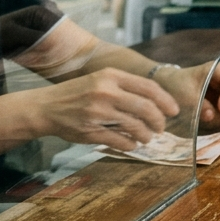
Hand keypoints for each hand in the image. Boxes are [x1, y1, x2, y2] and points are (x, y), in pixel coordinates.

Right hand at [32, 67, 179, 149]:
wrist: (45, 107)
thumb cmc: (77, 93)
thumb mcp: (101, 80)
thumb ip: (125, 86)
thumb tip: (157, 100)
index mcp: (110, 76)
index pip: (148, 87)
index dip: (166, 100)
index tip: (174, 110)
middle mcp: (105, 92)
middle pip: (146, 107)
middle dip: (159, 120)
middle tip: (162, 127)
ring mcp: (98, 112)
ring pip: (135, 126)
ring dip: (146, 135)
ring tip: (148, 137)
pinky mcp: (91, 131)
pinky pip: (120, 141)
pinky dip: (131, 144)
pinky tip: (133, 144)